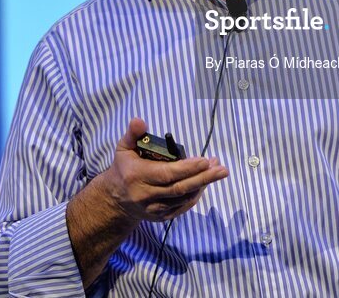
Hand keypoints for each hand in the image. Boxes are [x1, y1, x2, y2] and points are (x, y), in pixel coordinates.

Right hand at [99, 118, 228, 222]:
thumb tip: (139, 120)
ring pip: (184, 199)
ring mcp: (154, 209)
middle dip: (203, 178)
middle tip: (222, 169)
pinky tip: (205, 183)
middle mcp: (146, 196)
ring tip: (217, 171)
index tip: (205, 160)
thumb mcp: (124, 148)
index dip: (187, 168)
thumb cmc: (124, 169)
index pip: (166, 174)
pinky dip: (196, 195)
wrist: (116, 200)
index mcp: (137, 176)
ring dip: (203, 185)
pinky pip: (183, 207)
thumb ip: (133, 134)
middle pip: (179, 188)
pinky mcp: (161, 217)